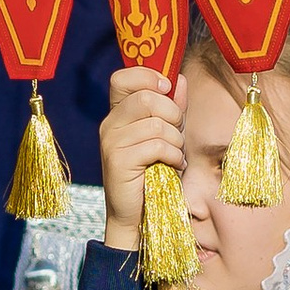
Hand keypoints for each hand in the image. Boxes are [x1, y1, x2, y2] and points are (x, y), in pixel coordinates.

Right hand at [98, 66, 185, 258]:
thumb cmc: (153, 172)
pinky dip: (173, 156)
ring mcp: (111, 142)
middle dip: (173, 115)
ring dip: (176, 141)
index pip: (122, 78)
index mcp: (117, 113)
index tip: (166, 89)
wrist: (136, 213)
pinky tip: (173, 166)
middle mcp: (110, 124)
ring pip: (156, 124)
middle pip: (147, 99)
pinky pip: (156, 146)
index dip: (147, 76)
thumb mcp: (165, 134)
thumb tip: (179, 79)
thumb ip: (171, 107)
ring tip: (175, 155)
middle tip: (177, 134)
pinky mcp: (118, 161)